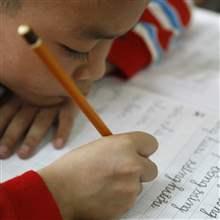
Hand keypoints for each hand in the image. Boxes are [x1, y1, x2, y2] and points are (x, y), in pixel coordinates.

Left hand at [0, 95, 74, 158]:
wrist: (68, 78)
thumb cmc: (43, 89)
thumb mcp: (23, 91)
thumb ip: (9, 102)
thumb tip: (0, 110)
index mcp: (21, 96)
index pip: (6, 112)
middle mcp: (35, 100)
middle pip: (21, 120)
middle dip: (11, 136)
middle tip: (3, 153)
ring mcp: (53, 103)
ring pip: (41, 122)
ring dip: (32, 138)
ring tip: (23, 154)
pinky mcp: (69, 105)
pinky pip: (66, 119)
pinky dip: (63, 131)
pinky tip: (58, 145)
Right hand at [38, 132, 157, 219]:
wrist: (60, 191)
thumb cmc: (75, 165)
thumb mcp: (99, 146)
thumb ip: (120, 147)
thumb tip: (133, 152)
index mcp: (125, 145)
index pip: (151, 143)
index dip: (143, 148)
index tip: (138, 152)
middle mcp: (133, 164)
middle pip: (151, 167)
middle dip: (140, 168)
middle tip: (123, 170)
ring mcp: (131, 187)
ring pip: (139, 184)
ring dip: (129, 183)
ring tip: (107, 183)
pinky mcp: (127, 205)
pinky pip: (131, 198)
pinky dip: (122, 196)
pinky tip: (105, 193)